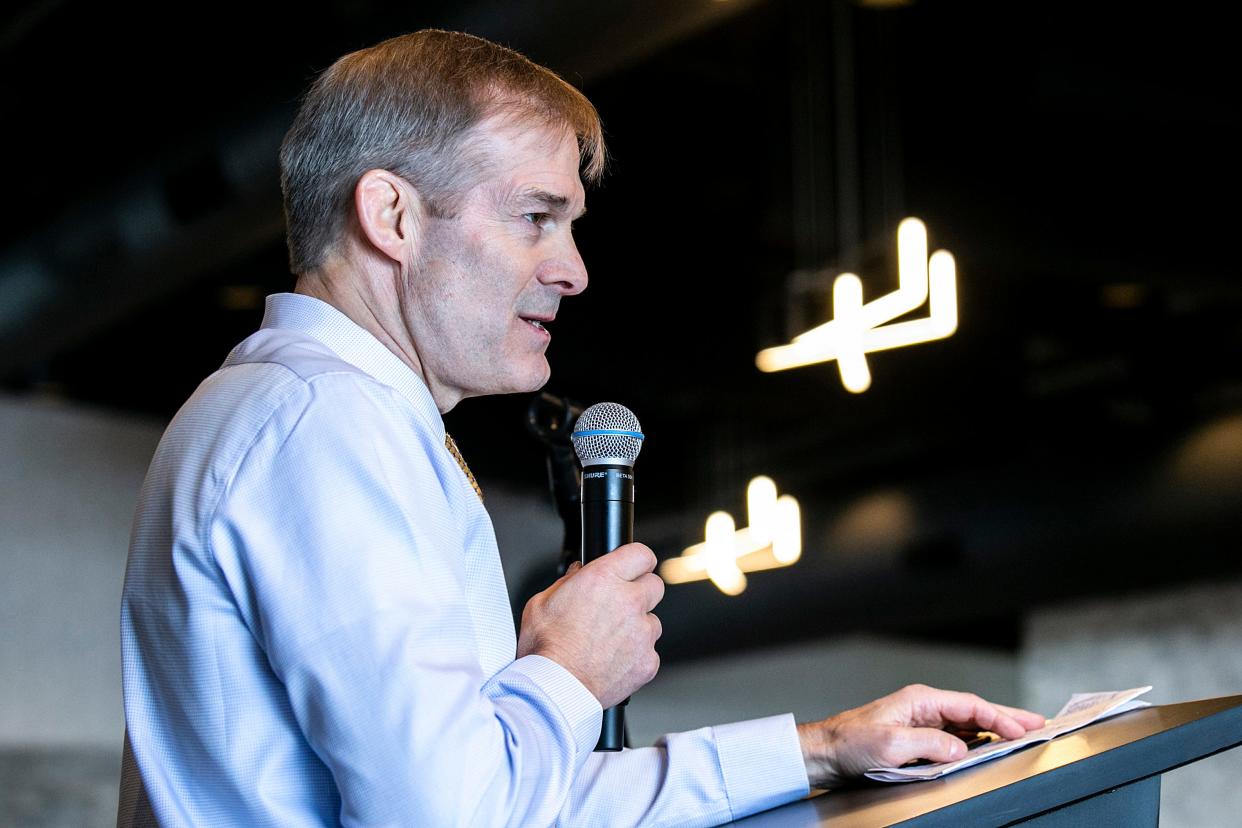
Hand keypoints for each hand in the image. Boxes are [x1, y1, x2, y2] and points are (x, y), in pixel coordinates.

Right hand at [516, 543, 664, 707]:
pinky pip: (649, 652)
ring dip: (638, 627)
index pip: (641, 554)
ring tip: (610, 641)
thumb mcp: (540, 603)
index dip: (636, 561)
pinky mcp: (648, 661)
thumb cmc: (544, 650)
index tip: (633, 568)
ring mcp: (642, 633)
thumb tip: (577, 573)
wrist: (554, 690)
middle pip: (655, 585)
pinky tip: (613, 661)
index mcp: (603, 579)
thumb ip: (565, 583)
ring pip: (653, 621)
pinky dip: (636, 656)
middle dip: (640, 593)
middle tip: (620, 606)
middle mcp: (628, 602)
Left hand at [797, 684, 1045, 787]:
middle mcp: (923, 707)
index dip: (1000, 718)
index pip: (971, 706)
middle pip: (974, 711)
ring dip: (992, 730)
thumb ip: (930, 744)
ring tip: (1019, 735)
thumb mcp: (892, 744)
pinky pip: (953, 738)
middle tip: (1036, 724)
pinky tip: (986, 748)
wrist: (825, 752)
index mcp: (920, 700)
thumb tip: (961, 750)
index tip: (1023, 729)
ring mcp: (920, 722)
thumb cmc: (850, 742)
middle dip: (1006, 718)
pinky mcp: (916, 738)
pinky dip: (974, 742)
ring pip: (966, 725)